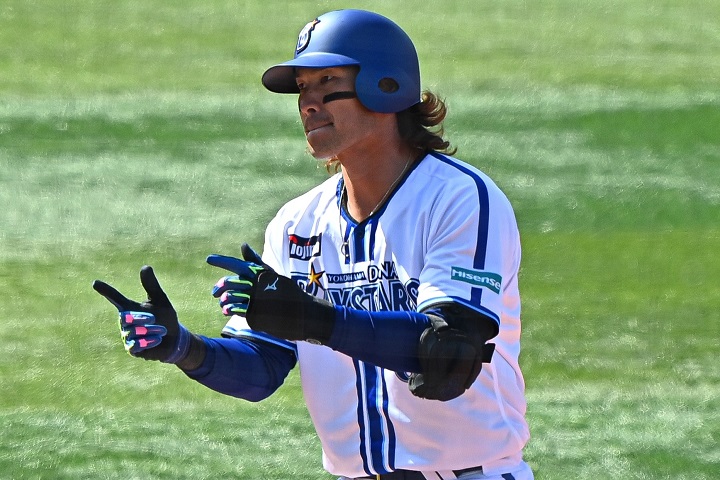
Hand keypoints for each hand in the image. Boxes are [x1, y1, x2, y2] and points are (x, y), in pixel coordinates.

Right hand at [93, 266, 200, 365]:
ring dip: (151, 330)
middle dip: (143, 318)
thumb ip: (151, 285)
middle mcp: (125, 321)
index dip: (106, 291)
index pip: (115, 298)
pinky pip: (135, 345)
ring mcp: (126, 336)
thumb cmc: (165, 318)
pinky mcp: (131, 349)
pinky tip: (157, 340)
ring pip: (133, 331)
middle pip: (127, 317)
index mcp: (129, 308)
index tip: (95, 283)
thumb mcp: (160, 301)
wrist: (174, 339)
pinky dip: (149, 341)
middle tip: (155, 319)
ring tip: (161, 331)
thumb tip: (145, 266)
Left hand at [207, 244, 336, 343]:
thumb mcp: (273, 274)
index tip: (208, 259)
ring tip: (222, 302)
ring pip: (230, 297)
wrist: (303, 314)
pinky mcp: (255, 314)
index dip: (222, 261)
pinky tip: (225, 310)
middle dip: (219, 287)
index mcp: (261, 274)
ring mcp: (256, 301)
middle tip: (214, 292)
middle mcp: (257, 286)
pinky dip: (228, 309)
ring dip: (223, 299)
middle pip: (230, 282)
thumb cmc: (287, 292)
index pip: (237, 265)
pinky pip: (236, 310)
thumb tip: (243, 245)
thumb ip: (256, 262)